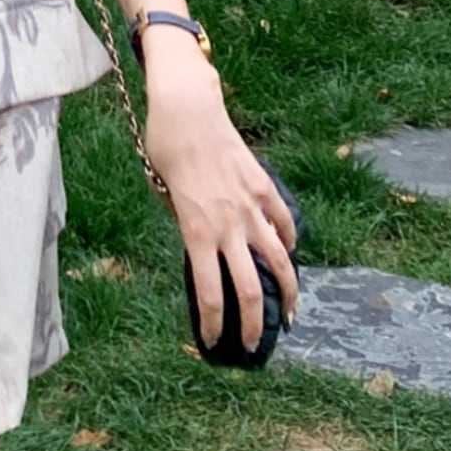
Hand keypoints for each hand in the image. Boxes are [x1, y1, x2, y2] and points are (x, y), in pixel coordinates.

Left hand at [140, 36, 299, 351]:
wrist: (187, 107)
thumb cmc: (163, 145)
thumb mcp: (160, 188)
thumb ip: (180, 219)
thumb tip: (197, 242)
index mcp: (195, 229)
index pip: (208, 291)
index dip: (212, 323)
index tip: (213, 342)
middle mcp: (226, 224)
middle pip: (248, 288)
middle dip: (253, 324)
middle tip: (256, 343)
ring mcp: (250, 205)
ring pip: (278, 260)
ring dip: (287, 290)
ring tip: (290, 311)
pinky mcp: (263, 185)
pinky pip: (283, 221)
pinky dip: (290, 241)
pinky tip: (290, 253)